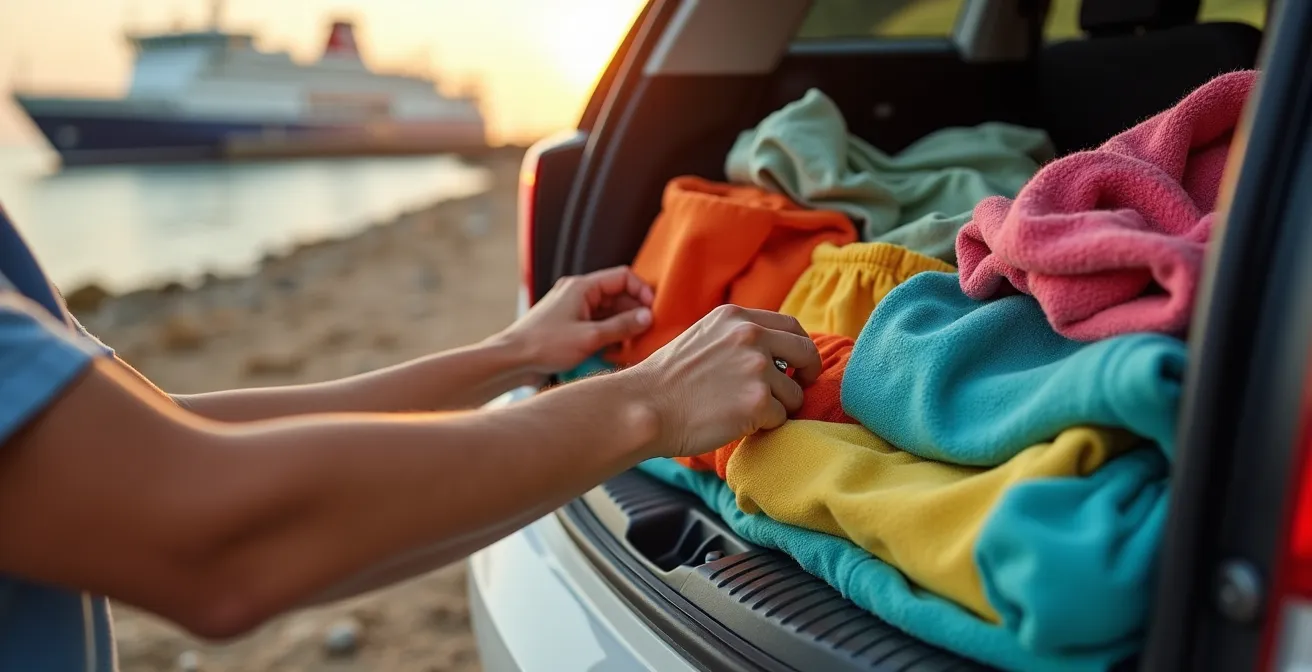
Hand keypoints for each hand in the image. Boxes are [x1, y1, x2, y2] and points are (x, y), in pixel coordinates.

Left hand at [496, 266, 653, 382]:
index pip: (622, 276)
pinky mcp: (571, 326)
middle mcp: (578, 293)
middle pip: (618, 295)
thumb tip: (648, 316)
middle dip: (635, 312)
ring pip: (609, 312)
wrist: (511, 361)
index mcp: (582, 286)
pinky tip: (615, 352)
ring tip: (632, 345)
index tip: (654, 311)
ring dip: (623, 327)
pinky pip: (598, 325)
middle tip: (647, 331)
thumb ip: (622, 326)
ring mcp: (574, 310)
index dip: (642, 291)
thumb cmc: (544, 345)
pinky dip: (610, 335)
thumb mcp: (589, 337)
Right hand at [622, 305, 821, 458]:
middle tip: (800, 388)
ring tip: (745, 413)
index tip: (798, 364)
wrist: (644, 406)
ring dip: (778, 407)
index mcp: (736, 317)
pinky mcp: (759, 402)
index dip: (799, 348)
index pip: (790, 326)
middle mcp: (751, 336)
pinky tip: (737, 423)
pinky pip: (780, 418)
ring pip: (794, 393)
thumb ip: (736, 337)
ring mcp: (757, 368)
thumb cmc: (666, 381)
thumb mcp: (702, 337)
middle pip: (806, 352)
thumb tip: (770, 351)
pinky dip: (764, 426)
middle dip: (808, 373)